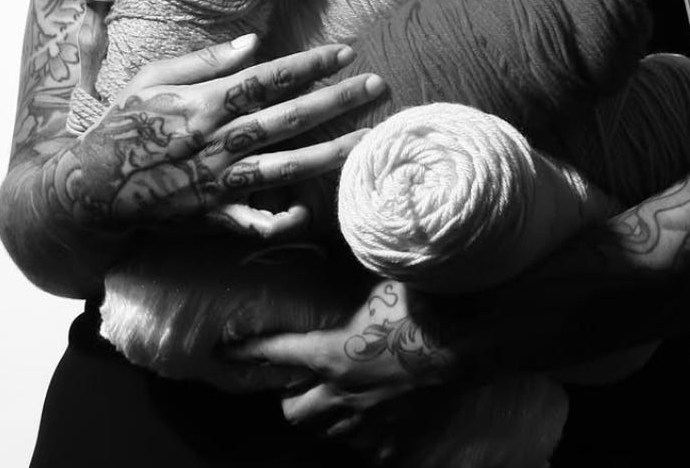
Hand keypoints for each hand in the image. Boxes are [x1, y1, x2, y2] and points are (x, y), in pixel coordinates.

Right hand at [57, 34, 385, 238]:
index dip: (309, 65)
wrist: (91, 187)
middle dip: (336, 101)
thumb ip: (204, 61)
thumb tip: (254, 42)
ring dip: (330, 153)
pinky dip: (283, 220)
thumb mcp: (153, 78)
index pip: (268, 79)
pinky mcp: (214, 216)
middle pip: (288, 119)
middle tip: (378, 86)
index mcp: (204, 104)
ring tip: (368, 140)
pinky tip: (310, 212)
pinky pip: (255, 223)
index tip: (345, 52)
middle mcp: (218, 143)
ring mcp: (219, 183)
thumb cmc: (123, 124)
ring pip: (286, 168)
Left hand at [224, 279, 458, 440]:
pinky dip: (360, 434)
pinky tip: (370, 415)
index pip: (274, 353)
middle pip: (291, 411)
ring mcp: (364, 422)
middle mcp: (339, 394)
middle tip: (296, 377)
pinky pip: (362, 446)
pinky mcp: (389, 440)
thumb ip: (348, 272)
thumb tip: (338, 244)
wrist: (463, 343)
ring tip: (331, 395)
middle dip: (287, 396)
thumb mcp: (376, 279)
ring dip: (322, 414)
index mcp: (329, 354)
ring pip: (324, 430)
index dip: (247, 352)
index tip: (226, 352)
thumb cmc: (418, 306)